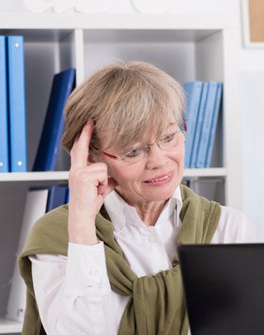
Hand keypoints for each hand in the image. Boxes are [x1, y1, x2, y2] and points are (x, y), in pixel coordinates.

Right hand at [68, 120, 116, 244]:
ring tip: (98, 190)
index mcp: (78, 170)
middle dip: (87, 133)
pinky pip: (103, 174)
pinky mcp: (83, 177)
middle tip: (91, 119)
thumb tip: (116, 175)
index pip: (80, 150)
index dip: (84, 136)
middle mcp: (75, 169)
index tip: (88, 124)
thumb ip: (106, 178)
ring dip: (104, 180)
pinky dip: (104, 184)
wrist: (82, 215)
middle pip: (82, 147)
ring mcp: (78, 172)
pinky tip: (97, 191)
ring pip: (102, 167)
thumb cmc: (91, 202)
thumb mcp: (101, 187)